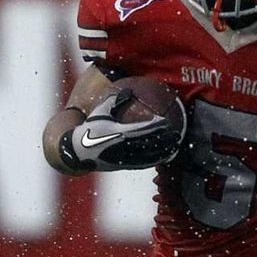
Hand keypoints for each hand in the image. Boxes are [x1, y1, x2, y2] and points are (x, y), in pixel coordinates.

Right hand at [60, 87, 182, 171]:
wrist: (78, 151)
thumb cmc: (89, 129)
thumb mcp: (100, 112)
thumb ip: (115, 101)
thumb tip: (128, 90)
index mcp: (119, 133)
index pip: (142, 129)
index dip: (156, 126)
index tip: (166, 121)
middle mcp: (124, 147)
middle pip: (150, 144)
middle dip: (165, 140)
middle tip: (177, 134)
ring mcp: (125, 158)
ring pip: (149, 156)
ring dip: (164, 151)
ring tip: (175, 146)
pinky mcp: (124, 165)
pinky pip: (144, 164)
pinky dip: (156, 160)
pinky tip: (165, 157)